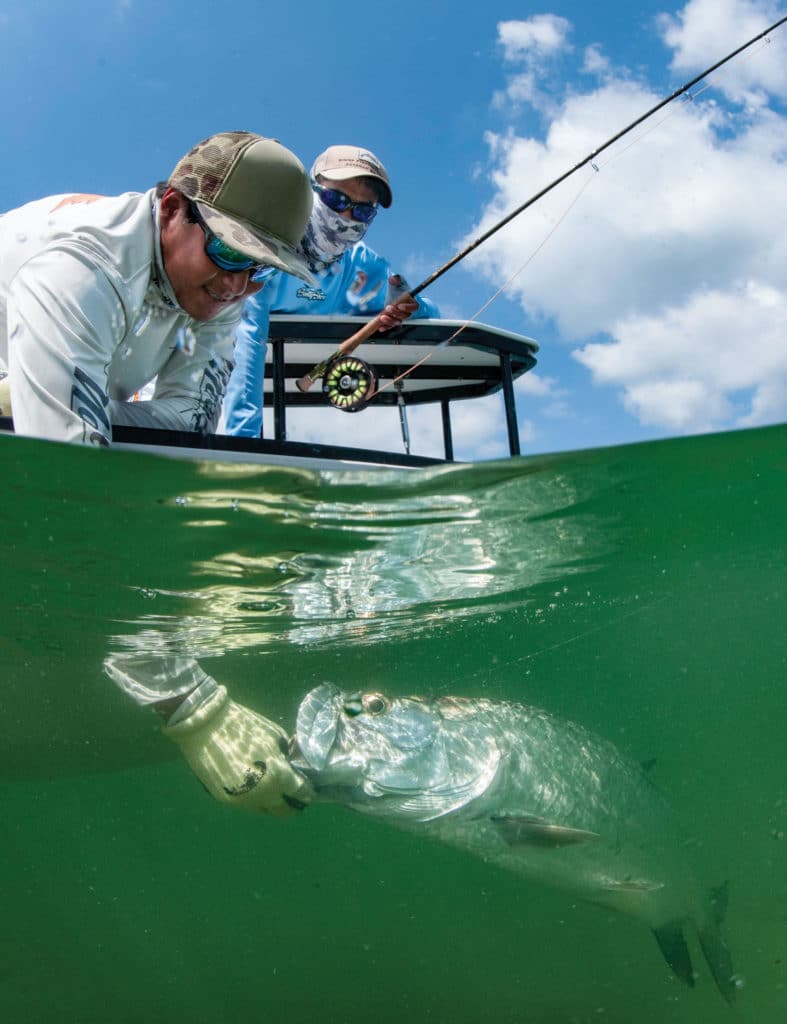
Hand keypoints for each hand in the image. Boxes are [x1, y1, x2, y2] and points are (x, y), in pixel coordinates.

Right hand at [163, 685, 312, 815]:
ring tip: (272, 785)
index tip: (307, 787)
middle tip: (293, 792)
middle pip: (284, 811)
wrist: (206, 726)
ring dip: (272, 801)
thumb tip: (292, 767)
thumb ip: (287, 756)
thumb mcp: (276, 736)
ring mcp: (242, 800)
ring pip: (264, 809)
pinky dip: (254, 797)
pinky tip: (252, 782)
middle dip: (292, 803)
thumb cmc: (245, 726)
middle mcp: (262, 795)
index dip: (307, 791)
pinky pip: (246, 804)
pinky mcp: (225, 800)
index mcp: (278, 777)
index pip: (301, 793)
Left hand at [377, 274, 417, 330]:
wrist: (395, 294)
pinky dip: (386, 327)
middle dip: (396, 313)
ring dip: (390, 321)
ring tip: (382, 317)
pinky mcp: (394, 320)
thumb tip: (392, 279)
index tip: (399, 306)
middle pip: (405, 315)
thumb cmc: (399, 288)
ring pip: (397, 321)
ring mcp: (401, 317)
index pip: (414, 307)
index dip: (407, 307)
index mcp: (412, 302)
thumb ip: (396, 279)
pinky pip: (391, 326)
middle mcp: (408, 311)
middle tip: (388, 308)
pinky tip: (380, 327)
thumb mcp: (398, 281)